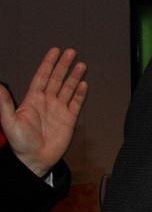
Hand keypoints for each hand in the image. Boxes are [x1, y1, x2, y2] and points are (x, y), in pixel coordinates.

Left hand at [0, 47, 87, 176]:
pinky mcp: (69, 119)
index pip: (42, 77)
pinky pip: (76, 103)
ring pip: (68, 89)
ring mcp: (59, 110)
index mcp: (32, 100)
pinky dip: (81, 94)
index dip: (48, 64)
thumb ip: (5, 103)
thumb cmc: (20, 143)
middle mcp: (47, 102)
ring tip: (81, 65)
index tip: (55, 51)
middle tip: (71, 52)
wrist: (35, 160)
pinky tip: (84, 85)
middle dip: (63, 65)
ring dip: (74, 77)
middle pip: (57, 79)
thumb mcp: (9, 122)